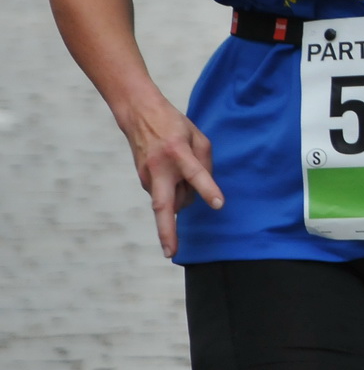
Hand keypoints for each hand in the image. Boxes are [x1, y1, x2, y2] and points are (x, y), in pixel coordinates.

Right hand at [120, 96, 223, 257]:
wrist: (139, 116)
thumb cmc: (174, 125)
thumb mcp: (198, 136)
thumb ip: (205, 162)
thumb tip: (203, 190)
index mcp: (178, 152)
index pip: (196, 174)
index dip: (208, 189)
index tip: (218, 204)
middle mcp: (160, 168)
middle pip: (163, 205)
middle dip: (166, 232)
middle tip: (170, 252)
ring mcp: (148, 177)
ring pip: (171, 200)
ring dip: (181, 197)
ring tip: (183, 175)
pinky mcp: (143, 181)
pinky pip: (165, 194)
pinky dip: (174, 191)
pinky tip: (174, 175)